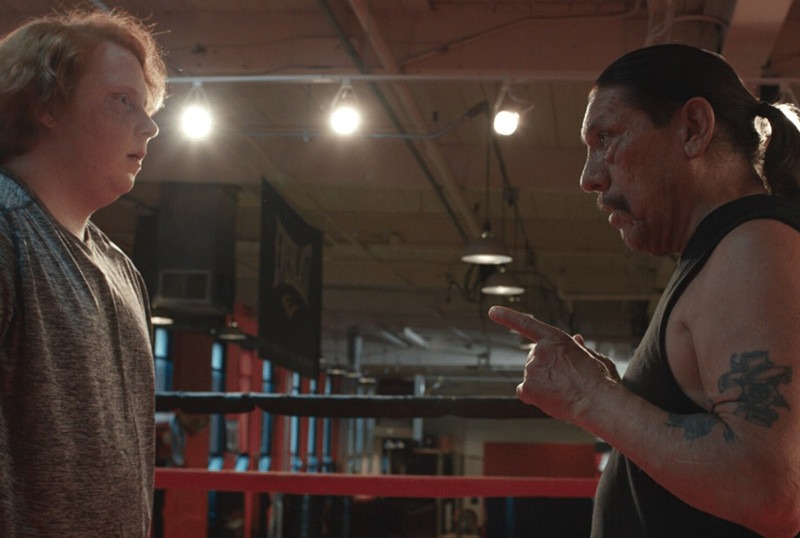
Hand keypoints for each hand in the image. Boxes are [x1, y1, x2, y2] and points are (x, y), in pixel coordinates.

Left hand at [488, 305, 618, 421]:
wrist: (598, 402)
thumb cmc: (601, 381)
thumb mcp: (594, 356)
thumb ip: (580, 348)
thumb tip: (577, 339)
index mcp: (555, 338)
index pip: (525, 324)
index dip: (507, 317)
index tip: (492, 311)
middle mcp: (539, 350)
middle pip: (534, 358)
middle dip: (546, 367)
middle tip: (567, 380)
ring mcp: (531, 369)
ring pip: (531, 376)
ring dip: (543, 382)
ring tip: (565, 391)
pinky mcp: (527, 387)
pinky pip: (524, 391)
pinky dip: (533, 396)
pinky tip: (549, 399)